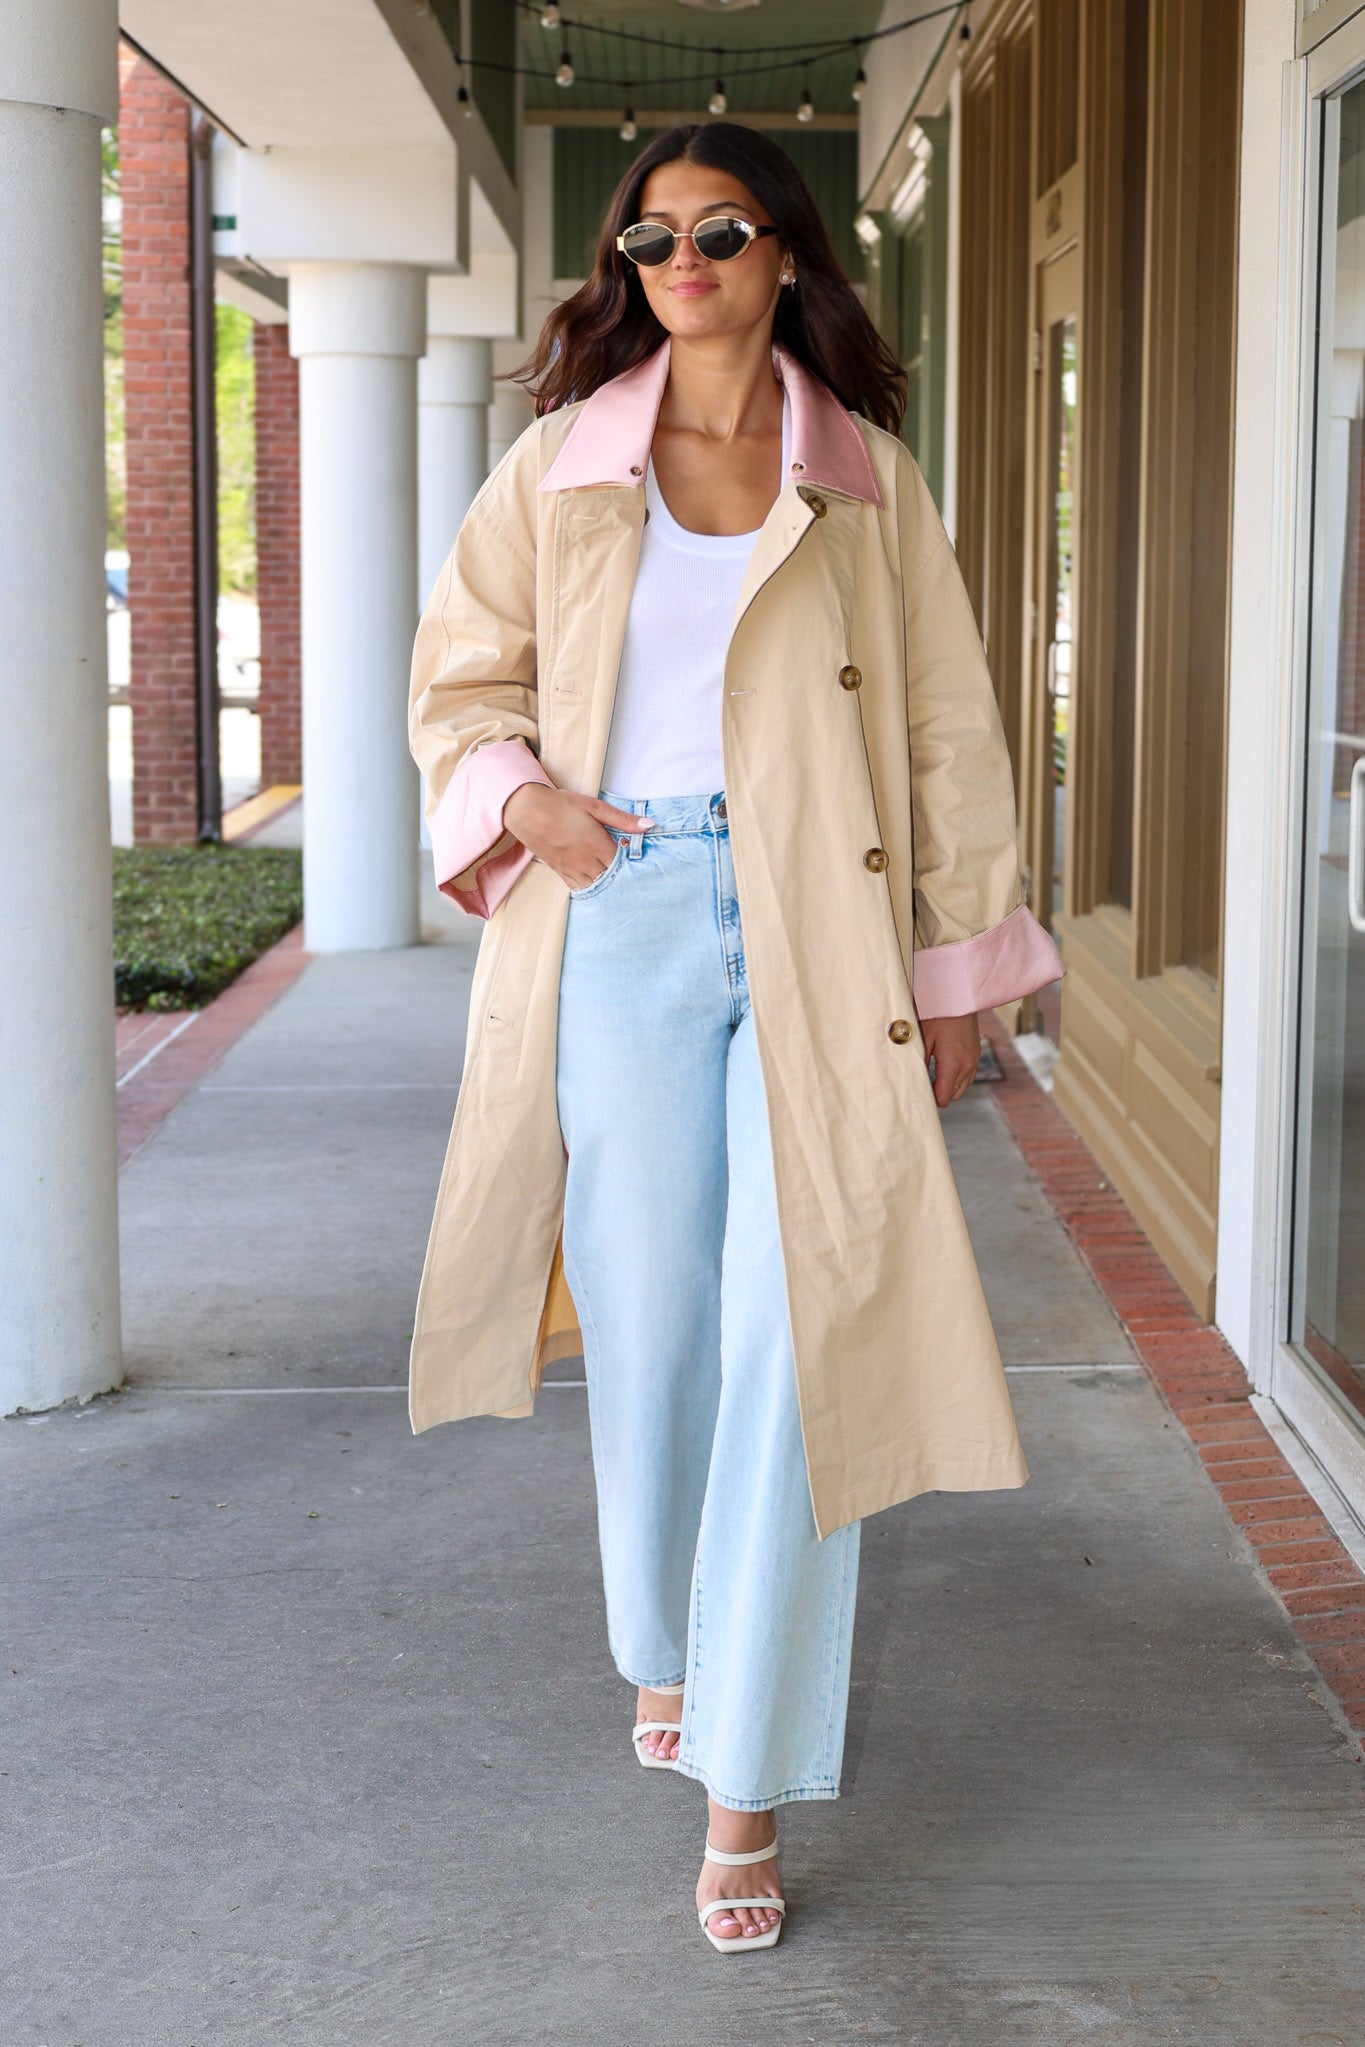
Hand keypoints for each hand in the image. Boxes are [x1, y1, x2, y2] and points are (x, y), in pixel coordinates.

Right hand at [502, 782, 651, 891]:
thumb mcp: (594, 806)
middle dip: (621, 878)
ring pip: (596, 887)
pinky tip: (595, 883)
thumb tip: (649, 825)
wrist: (526, 810)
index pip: (623, 865)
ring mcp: (572, 869)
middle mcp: (587, 862)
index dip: (632, 865)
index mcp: (598, 846)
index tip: (639, 862)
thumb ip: (622, 819)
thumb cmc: (560, 805)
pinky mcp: (560, 871)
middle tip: (632, 876)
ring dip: (605, 884)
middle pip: (611, 879)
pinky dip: (589, 888)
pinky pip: (579, 888)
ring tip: (614, 881)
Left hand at [922, 1012, 979, 1106]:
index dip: (932, 1099)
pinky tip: (945, 1065)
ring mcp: (974, 1060)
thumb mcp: (923, 1039)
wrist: (958, 998)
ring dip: (950, 1085)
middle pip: (954, 1096)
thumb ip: (920, 1062)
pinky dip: (957, 1076)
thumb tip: (913, 1079)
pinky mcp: (976, 1054)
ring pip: (962, 1087)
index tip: (920, 1090)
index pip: (945, 1098)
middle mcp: (967, 1065)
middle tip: (925, 1082)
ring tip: (934, 1074)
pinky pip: (968, 1075)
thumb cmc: (937, 1016)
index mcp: (952, 1064)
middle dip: (940, 1093)